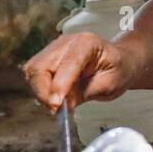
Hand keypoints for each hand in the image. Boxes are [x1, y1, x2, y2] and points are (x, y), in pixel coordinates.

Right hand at [22, 33, 136, 111]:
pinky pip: (34, 74)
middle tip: (55, 110)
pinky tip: (53, 97)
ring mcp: (55, 48)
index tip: (56, 104)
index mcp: (87, 43)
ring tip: (57, 104)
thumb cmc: (118, 70)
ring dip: (40, 91)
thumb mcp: (108, 85)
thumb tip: (62, 106)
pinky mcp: (47, 57)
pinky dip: (39, 89)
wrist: (119, 62)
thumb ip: (84, 94)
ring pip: (33, 70)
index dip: (59, 85)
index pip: (68, 63)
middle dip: (43, 92)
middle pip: (41, 65)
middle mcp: (67, 42)